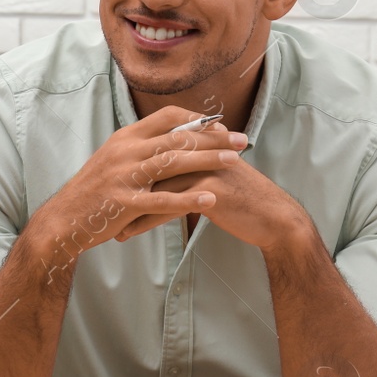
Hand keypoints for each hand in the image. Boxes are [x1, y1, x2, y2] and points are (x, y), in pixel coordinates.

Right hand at [31, 105, 248, 264]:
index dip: (197, 120)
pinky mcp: (123, 203)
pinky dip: (188, 198)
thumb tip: (173, 139)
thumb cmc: (93, 193)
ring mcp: (123, 176)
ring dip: (208, 160)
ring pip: (173, 162)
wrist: (62, 221)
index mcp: (125, 137)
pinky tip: (210, 199)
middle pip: (177, 137)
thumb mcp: (114, 160)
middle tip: (242, 141)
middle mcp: (125, 151)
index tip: (221, 126)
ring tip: (235, 162)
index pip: (167, 117)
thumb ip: (141, 149)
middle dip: (214, 138)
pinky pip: (162, 199)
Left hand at [116, 159, 313, 251]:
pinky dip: (145, 220)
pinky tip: (129, 233)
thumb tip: (162, 169)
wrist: (273, 217)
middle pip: (151, 164)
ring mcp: (205, 167)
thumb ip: (191, 166)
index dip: (133, 168)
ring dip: (130, 207)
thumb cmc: (243, 199)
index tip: (112, 185)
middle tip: (104, 206)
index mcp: (199, 143)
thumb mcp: (215, 174)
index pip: (156, 148)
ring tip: (112, 224)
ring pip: (155, 185)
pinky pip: (168, 205)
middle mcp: (200, 150)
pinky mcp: (210, 188)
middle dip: (125, 187)